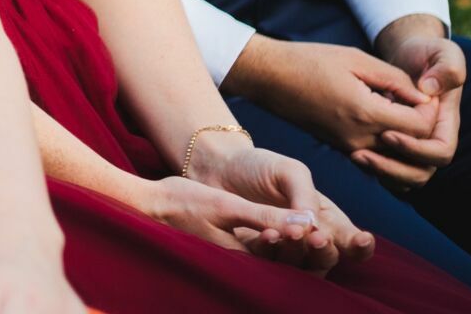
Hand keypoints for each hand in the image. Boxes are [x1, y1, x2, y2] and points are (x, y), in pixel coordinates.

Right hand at [135, 174, 324, 268]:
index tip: (322, 232)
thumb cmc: (183, 203)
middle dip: (304, 250)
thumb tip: (305, 222)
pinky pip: (262, 253)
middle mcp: (240, 267)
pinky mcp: (231, 252)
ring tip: (310, 230)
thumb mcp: (226, 205)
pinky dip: (276, 242)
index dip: (308, 248)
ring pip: (275, 260)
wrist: (148, 204)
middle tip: (321, 233)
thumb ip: (265, 216)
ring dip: (292, 245)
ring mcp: (235, 261)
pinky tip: (286, 228)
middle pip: (284, 266)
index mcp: (241, 260)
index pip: (287, 263)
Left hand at [182, 139, 374, 270]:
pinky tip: (267, 235)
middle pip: (328, 257)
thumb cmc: (259, 166)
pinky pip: (268, 262)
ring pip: (301, 266)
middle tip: (316, 237)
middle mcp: (308, 241)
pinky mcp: (257, 256)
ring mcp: (283, 251)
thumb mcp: (289, 171)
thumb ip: (305, 195)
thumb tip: (315, 224)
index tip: (361, 239)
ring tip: (289, 232)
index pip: (351, 242)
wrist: (218, 168)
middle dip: (326, 250)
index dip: (361, 245)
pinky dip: (270, 251)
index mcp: (325, 219)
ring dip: (298, 252)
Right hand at [224, 37, 435, 154]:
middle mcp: (359, 139)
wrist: (270, 77)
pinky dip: (387, 139)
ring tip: (396, 105)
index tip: (422, 91)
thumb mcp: (357, 59)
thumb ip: (395, 80)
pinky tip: (379, 113)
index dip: (429, 110)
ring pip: (396, 154)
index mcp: (366, 114)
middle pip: (412, 145)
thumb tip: (424, 97)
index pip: (421, 128)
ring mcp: (349, 147)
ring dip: (405, 134)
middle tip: (413, 98)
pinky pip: (377, 153)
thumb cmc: (310, 61)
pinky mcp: (341, 148)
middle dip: (420, 123)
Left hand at [361, 22, 465, 188]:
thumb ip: (446, 68)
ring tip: (356, 157)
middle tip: (362, 154)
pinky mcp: (394, 144)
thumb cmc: (426, 52)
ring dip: (382, 172)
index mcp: (445, 122)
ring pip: (404, 178)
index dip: (416, 148)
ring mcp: (413, 144)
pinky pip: (389, 170)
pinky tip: (353, 154)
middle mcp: (431, 139)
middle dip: (393, 167)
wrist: (409, 54)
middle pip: (420, 173)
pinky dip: (375, 169)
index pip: (440, 151)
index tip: (387, 133)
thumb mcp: (443, 52)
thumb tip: (429, 91)